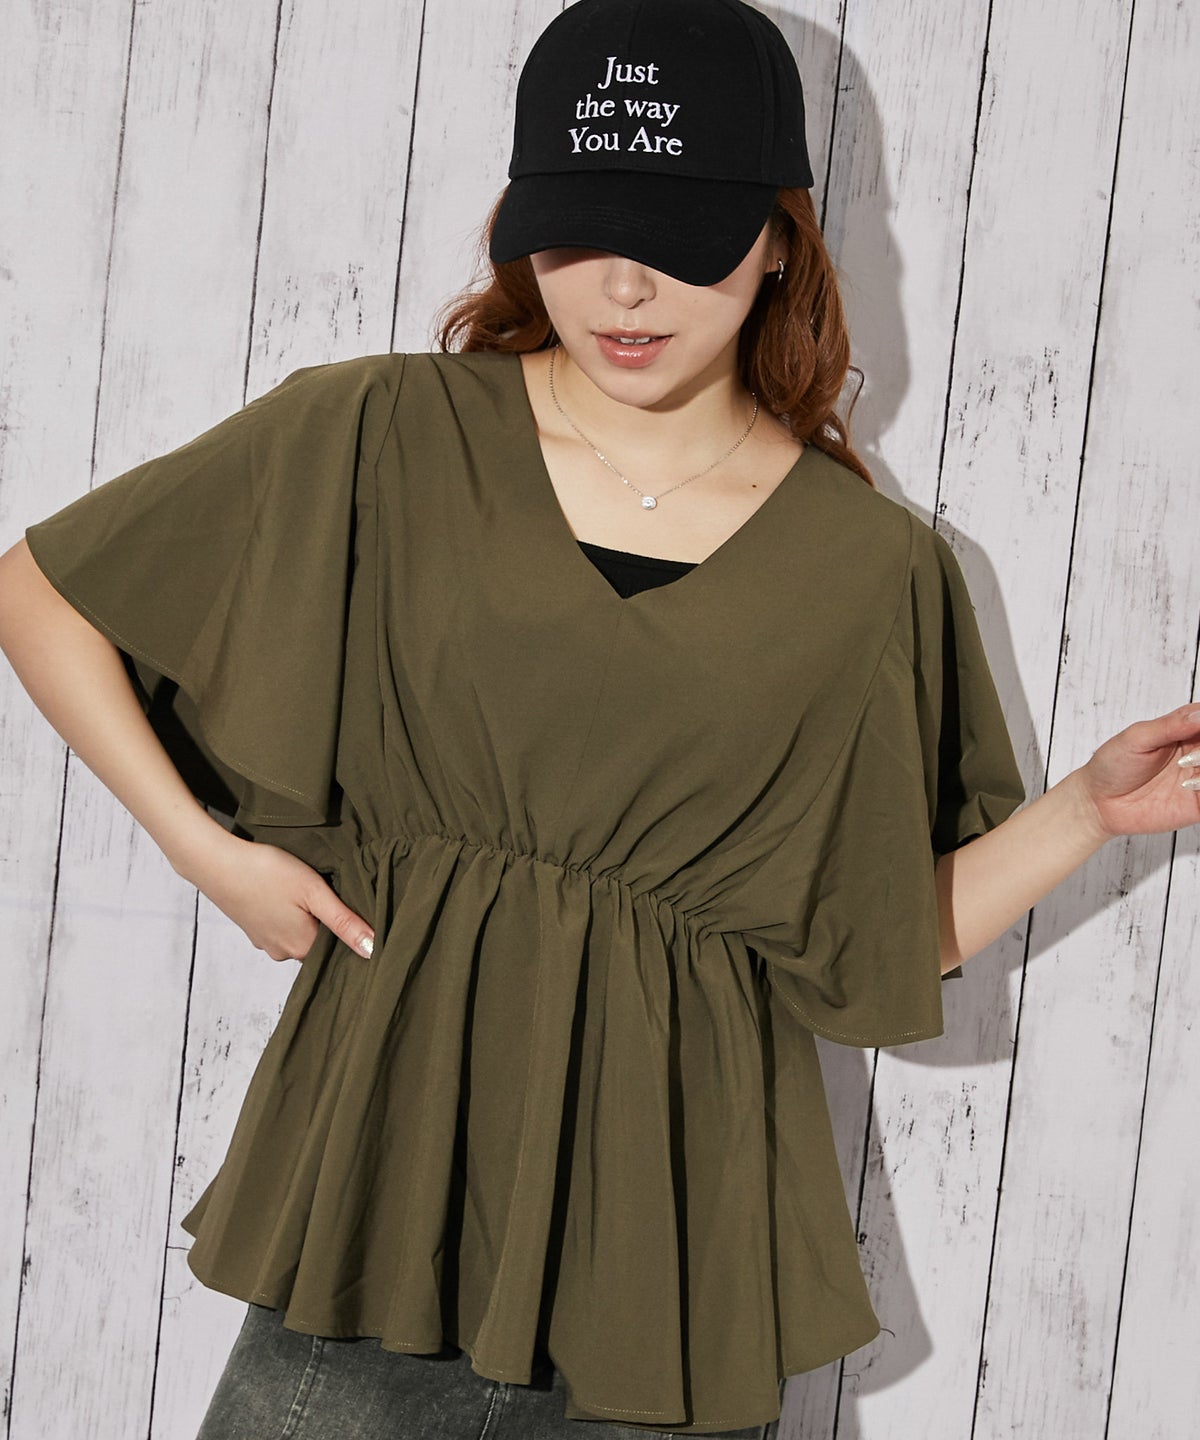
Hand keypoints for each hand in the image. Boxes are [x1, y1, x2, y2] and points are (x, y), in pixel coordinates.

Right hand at [184, 832, 374, 961]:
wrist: (216, 862)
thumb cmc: (267, 872)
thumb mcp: (315, 892)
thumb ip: (344, 922)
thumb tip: (373, 949)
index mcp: (303, 948)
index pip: (339, 949)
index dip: (349, 930)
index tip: (354, 909)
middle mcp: (283, 953)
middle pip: (319, 943)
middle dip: (328, 924)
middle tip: (330, 894)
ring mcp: (265, 942)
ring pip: (298, 934)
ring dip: (306, 917)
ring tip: (306, 892)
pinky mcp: (253, 928)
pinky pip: (280, 926)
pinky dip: (287, 913)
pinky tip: (285, 893)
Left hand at [1075, 701, 1199, 840]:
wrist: (1098, 802)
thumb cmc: (1112, 764)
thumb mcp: (1136, 738)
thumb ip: (1170, 726)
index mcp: (1186, 728)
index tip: (1198, 729)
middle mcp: (1198, 751)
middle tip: (1187, 757)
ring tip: (1183, 770)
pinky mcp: (1199, 804)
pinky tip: (1189, 786)